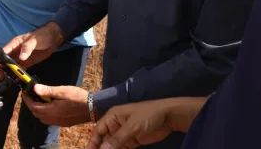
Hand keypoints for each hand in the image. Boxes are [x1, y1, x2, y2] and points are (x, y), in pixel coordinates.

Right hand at [1, 22, 63, 77]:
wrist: (53, 39)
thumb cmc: (42, 36)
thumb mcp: (34, 40)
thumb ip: (27, 48)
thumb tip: (21, 58)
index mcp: (15, 43)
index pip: (5, 51)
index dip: (0, 58)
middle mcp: (16, 51)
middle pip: (6, 60)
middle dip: (2, 67)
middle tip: (1, 76)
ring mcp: (21, 57)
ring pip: (12, 65)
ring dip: (9, 72)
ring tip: (7, 79)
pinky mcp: (27, 62)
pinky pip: (21, 69)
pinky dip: (18, 74)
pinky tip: (17, 79)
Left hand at [22, 84, 90, 126]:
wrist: (92, 107)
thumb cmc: (78, 97)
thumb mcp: (62, 91)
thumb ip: (47, 90)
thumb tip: (35, 88)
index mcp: (51, 111)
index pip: (33, 107)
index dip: (27, 100)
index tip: (24, 93)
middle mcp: (53, 119)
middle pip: (37, 113)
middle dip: (32, 104)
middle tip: (32, 94)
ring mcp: (58, 122)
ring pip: (43, 118)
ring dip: (39, 109)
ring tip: (41, 99)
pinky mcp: (64, 123)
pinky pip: (50, 120)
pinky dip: (46, 113)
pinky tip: (51, 106)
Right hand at [86, 97, 207, 148]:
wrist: (168, 117)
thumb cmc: (148, 116)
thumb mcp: (132, 127)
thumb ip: (117, 139)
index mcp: (112, 117)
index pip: (98, 131)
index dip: (92, 142)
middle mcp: (115, 125)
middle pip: (104, 139)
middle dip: (100, 148)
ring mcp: (124, 133)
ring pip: (112, 145)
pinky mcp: (132, 140)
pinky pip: (122, 148)